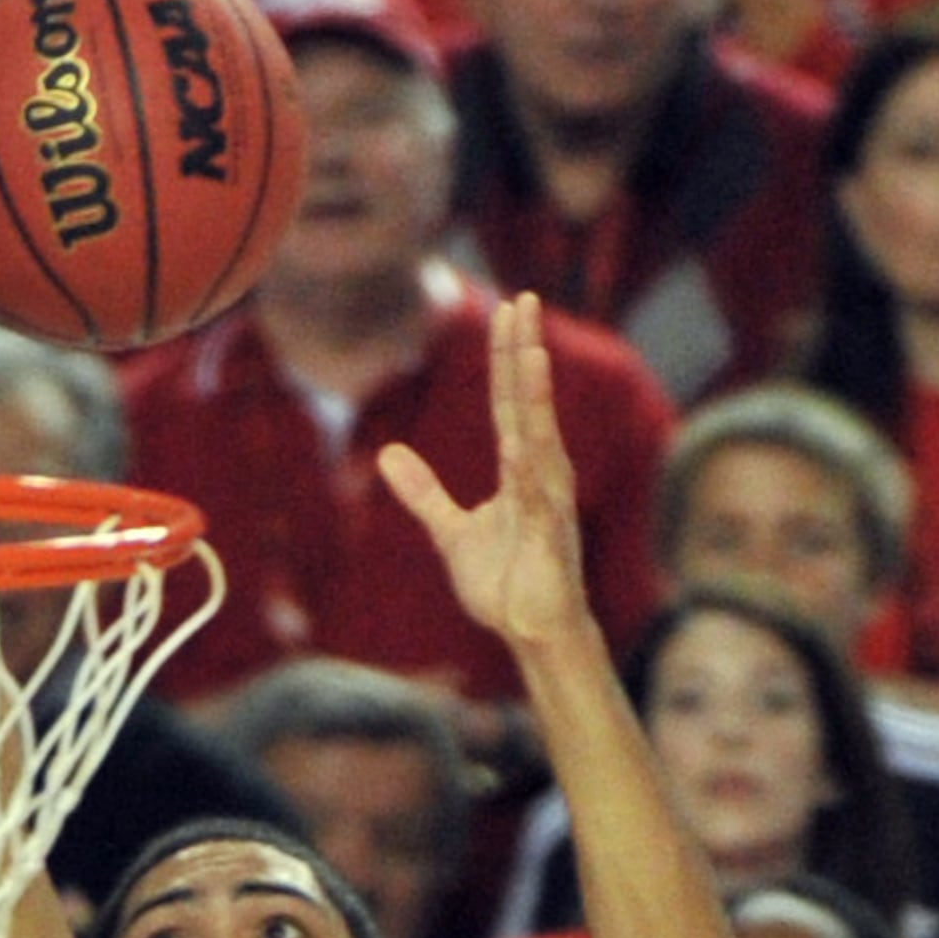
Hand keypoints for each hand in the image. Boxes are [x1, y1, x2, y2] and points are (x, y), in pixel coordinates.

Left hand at [380, 299, 595, 676]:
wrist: (533, 637)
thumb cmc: (506, 586)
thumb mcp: (452, 533)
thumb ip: (425, 493)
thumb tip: (388, 456)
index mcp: (520, 470)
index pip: (510, 402)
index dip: (506, 357)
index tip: (508, 311)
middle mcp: (541, 476)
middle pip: (529, 404)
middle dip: (526, 353)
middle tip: (526, 300)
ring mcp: (548, 506)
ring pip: (541, 439)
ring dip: (536, 396)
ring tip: (532, 351)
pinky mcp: (549, 541)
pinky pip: (540, 498)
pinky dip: (534, 469)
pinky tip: (528, 439)